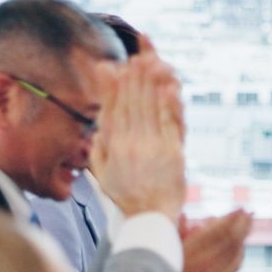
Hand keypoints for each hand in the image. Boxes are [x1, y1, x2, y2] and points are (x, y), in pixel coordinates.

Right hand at [89, 52, 187, 221]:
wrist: (149, 218)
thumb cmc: (126, 194)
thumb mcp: (102, 170)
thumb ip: (99, 144)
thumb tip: (98, 121)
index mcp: (113, 146)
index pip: (112, 109)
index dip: (112, 86)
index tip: (112, 66)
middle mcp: (131, 144)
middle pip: (132, 103)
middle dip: (134, 77)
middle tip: (137, 54)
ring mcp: (153, 147)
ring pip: (151, 108)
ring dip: (151, 82)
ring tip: (151, 59)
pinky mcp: (173, 152)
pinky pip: (170, 123)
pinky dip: (169, 103)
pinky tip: (169, 86)